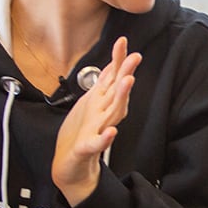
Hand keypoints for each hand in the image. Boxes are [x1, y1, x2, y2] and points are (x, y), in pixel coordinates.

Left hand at [52, 36, 140, 205]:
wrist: (72, 165)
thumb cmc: (81, 133)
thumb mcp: (91, 102)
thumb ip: (103, 84)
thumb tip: (112, 63)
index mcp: (102, 102)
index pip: (112, 78)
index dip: (118, 59)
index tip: (122, 41)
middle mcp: (103, 114)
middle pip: (117, 91)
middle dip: (126, 73)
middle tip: (134, 57)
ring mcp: (98, 130)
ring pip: (113, 112)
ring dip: (122, 98)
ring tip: (128, 82)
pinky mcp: (88, 148)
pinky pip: (98, 143)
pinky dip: (105, 139)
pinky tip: (111, 133)